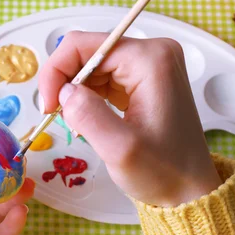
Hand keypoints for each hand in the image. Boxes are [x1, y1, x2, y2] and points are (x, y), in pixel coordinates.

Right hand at [38, 32, 220, 206]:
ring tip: (73, 119)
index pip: (84, 45)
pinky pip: (101, 76)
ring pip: (90, 64)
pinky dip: (85, 94)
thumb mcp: (120, 148)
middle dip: (63, 81)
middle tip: (54, 113)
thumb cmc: (163, 171)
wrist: (187, 189)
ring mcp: (147, 65)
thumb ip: (87, 115)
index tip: (47, 105)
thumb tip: (63, 91)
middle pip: (86, 51)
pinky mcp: (141, 79)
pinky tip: (84, 116)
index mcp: (150, 60)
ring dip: (73, 89)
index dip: (56, 70)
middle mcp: (151, 53)